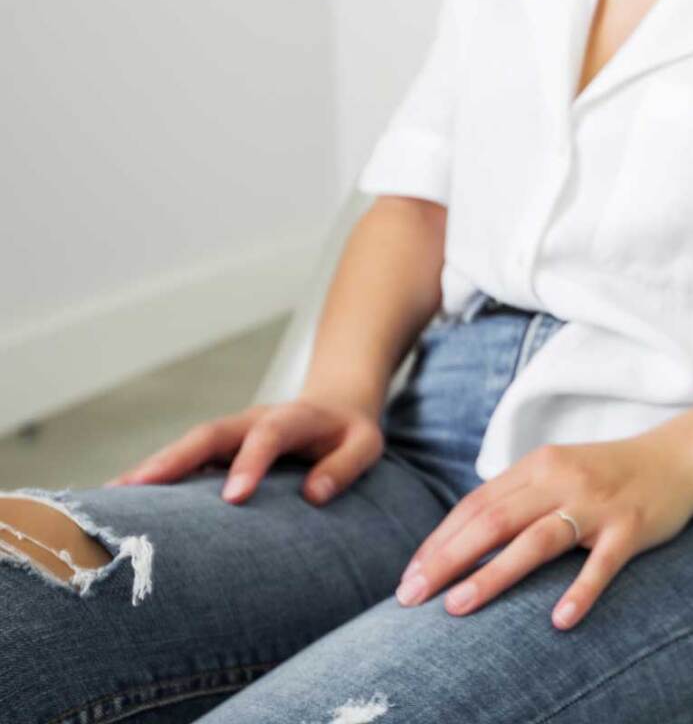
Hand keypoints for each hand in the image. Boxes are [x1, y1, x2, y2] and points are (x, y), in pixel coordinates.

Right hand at [105, 393, 384, 505]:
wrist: (336, 405)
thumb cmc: (350, 433)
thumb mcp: (366, 445)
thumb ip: (345, 466)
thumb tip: (314, 495)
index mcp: (292, 418)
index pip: (268, 436)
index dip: (250, 463)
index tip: (234, 498)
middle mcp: (252, 421)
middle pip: (208, 435)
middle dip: (173, 460)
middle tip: (135, 489)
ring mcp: (231, 434)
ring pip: (187, 447)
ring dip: (151, 469)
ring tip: (111, 498)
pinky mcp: (218, 449)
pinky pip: (184, 461)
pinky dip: (156, 478)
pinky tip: (124, 502)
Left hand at [395, 436, 692, 630]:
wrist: (680, 457)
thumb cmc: (609, 473)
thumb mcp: (558, 473)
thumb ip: (517, 498)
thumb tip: (461, 542)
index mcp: (539, 466)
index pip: (476, 504)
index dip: (439, 542)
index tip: (409, 578)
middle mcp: (563, 480)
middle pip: (494, 521)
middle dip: (447, 561)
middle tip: (413, 597)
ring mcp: (598, 503)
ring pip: (537, 540)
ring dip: (494, 575)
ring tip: (458, 607)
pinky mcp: (632, 526)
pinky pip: (602, 563)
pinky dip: (581, 591)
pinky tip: (560, 620)